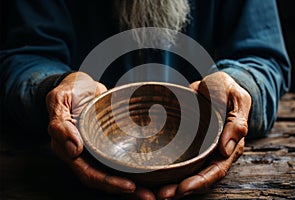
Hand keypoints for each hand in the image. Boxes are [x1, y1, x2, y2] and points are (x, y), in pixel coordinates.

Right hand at [46, 71, 156, 198]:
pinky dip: (135, 167)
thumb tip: (74, 149)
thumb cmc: (70, 89)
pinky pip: (122, 158)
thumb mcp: (60, 100)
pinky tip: (151, 171)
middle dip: (125, 190)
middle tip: (149, 196)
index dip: (108, 183)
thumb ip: (61, 124)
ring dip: (134, 183)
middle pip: (104, 178)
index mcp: (69, 148)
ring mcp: (99, 149)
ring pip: (115, 172)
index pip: (88, 173)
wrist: (83, 83)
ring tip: (154, 191)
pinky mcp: (110, 142)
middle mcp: (85, 153)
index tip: (129, 186)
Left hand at [157, 72, 251, 198]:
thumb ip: (236, 123)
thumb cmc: (227, 89)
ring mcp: (200, 148)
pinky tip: (154, 176)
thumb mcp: (236, 99)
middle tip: (163, 196)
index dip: (201, 182)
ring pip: (188, 172)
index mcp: (231, 145)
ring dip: (173, 184)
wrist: (213, 83)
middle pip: (200, 177)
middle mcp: (215, 151)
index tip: (183, 189)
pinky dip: (168, 169)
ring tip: (155, 193)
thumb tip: (227, 149)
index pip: (216, 170)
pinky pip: (179, 158)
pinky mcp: (188, 143)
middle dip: (183, 189)